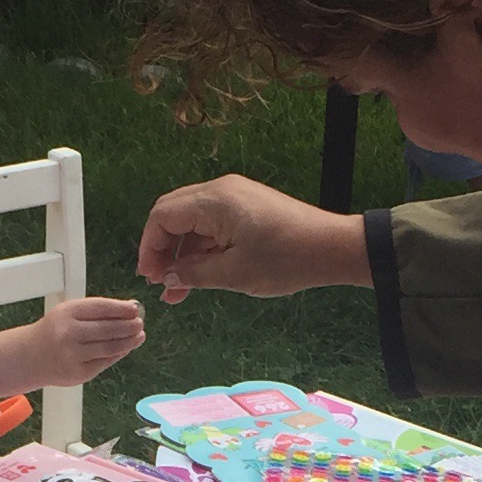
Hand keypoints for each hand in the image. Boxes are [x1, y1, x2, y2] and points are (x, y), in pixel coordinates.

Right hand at [38, 296, 145, 383]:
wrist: (30, 357)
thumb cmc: (55, 332)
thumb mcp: (68, 313)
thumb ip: (95, 312)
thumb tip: (130, 309)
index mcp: (66, 313)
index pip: (101, 308)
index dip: (121, 309)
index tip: (135, 309)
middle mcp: (68, 333)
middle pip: (108, 329)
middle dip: (128, 326)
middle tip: (140, 323)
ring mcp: (73, 355)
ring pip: (109, 347)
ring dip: (128, 341)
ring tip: (139, 335)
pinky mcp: (79, 373)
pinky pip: (105, 362)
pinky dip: (118, 354)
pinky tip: (126, 348)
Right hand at [136, 175, 369, 304]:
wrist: (332, 247)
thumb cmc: (286, 259)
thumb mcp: (234, 273)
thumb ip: (194, 273)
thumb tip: (169, 277)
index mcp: (214, 201)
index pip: (162, 216)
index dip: (150, 247)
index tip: (150, 277)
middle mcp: (221, 191)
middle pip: (173, 214)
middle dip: (162, 249)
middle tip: (159, 282)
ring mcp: (235, 198)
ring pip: (192, 222)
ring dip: (183, 254)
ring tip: (178, 290)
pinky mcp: (247, 208)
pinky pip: (212, 225)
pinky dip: (202, 249)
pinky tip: (199, 276)